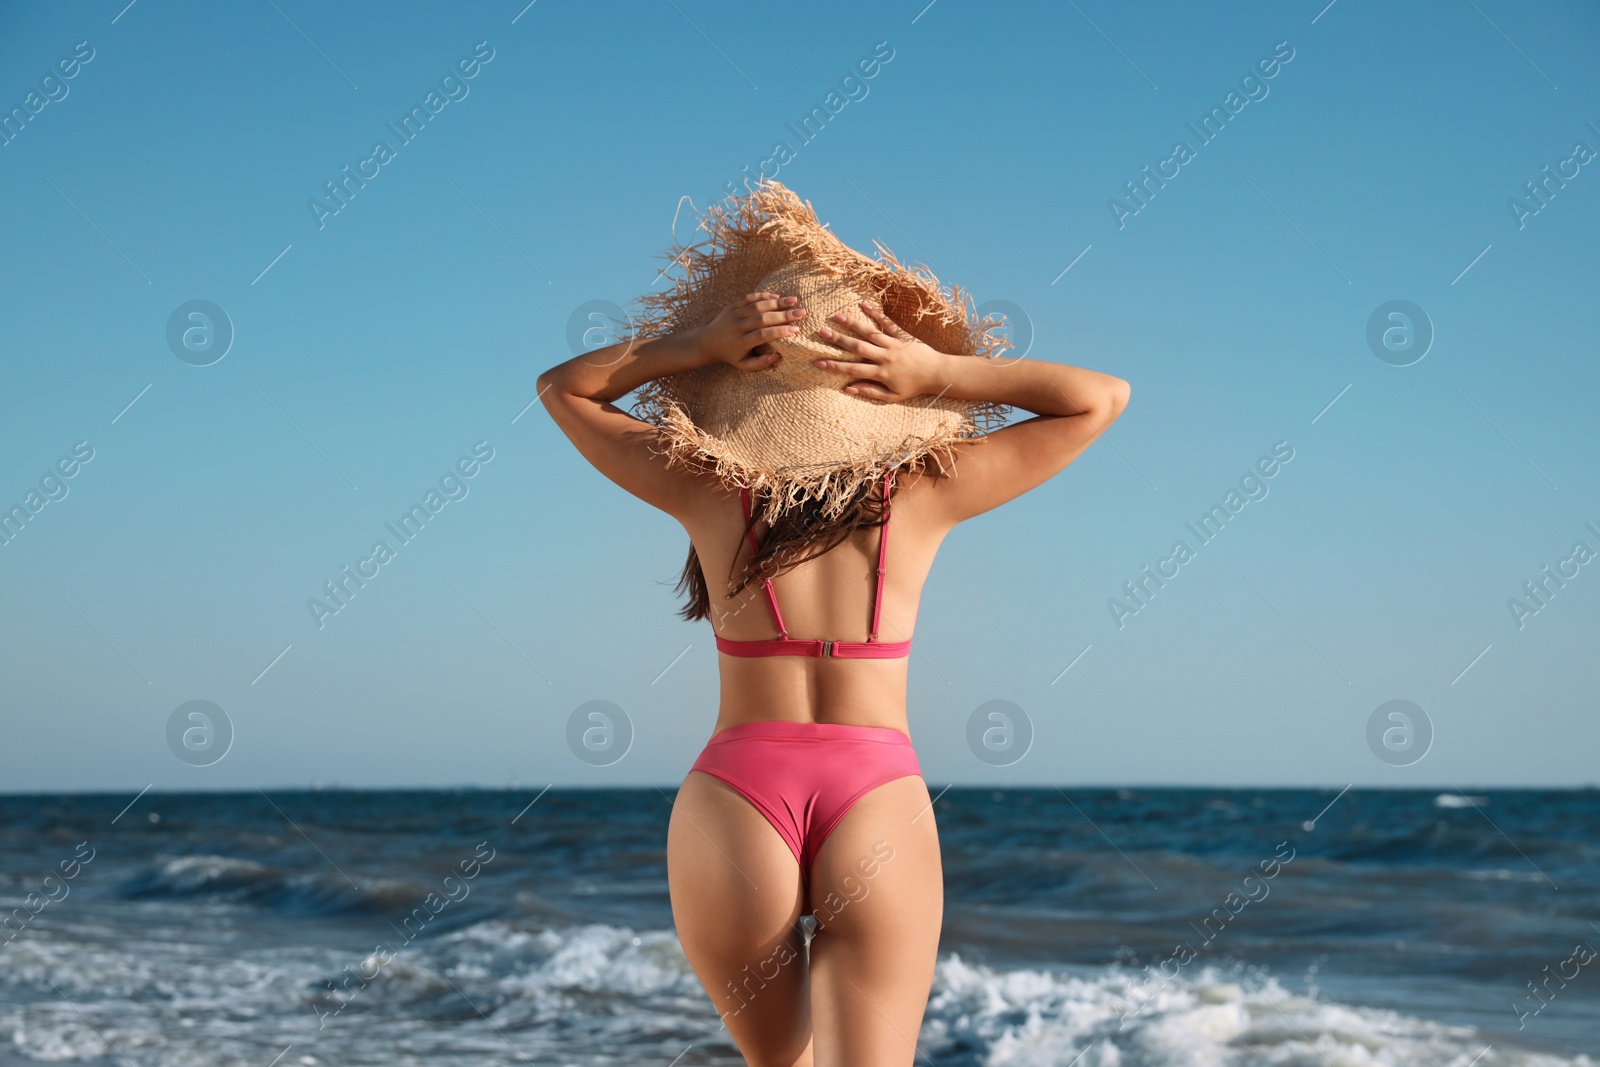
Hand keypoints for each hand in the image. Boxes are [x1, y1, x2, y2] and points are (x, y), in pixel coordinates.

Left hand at [694, 292, 806, 370]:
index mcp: (741, 342)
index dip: (780, 332)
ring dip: (777, 302)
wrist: (708, 341)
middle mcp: (737, 326)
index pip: (763, 335)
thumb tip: (778, 356)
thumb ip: (760, 364)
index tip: (796, 330)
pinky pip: (749, 298)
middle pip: (763, 318)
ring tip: (794, 300)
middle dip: (783, 315)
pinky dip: (763, 296)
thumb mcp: (743, 365)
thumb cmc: (731, 355)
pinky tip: (777, 296)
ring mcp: (734, 314)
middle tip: (801, 313)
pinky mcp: (732, 305)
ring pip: (757, 306)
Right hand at [814, 301, 950, 400]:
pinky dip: (875, 313)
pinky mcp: (902, 335)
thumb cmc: (914, 387)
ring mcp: (893, 344)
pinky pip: (887, 323)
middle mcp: (885, 357)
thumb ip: (870, 392)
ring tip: (836, 316)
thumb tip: (848, 388)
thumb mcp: (892, 396)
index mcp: (881, 373)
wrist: (937, 374)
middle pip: (857, 347)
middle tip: (821, 332)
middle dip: (838, 340)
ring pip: (869, 332)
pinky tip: (863, 305)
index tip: (818, 362)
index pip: (852, 369)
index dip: (834, 366)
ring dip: (852, 324)